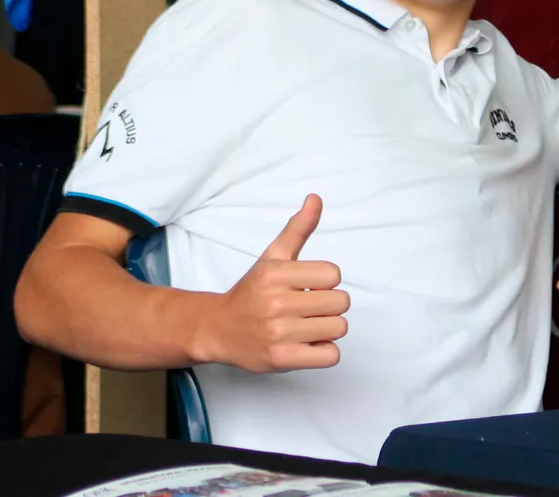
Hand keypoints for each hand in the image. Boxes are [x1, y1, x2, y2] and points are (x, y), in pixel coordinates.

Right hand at [201, 195, 349, 372]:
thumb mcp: (272, 257)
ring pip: (338, 328)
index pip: (334, 274)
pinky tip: (306, 344)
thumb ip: (298, 229)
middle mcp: (275, 302)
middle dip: (328, 306)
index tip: (307, 287)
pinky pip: (330, 355)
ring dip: (327, 329)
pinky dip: (324, 351)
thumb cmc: (251, 293)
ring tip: (305, 327)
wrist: (217, 330)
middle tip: (306, 309)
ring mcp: (278, 333)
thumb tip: (315, 198)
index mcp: (275, 274)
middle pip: (341, 302)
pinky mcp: (281, 359)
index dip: (325, 282)